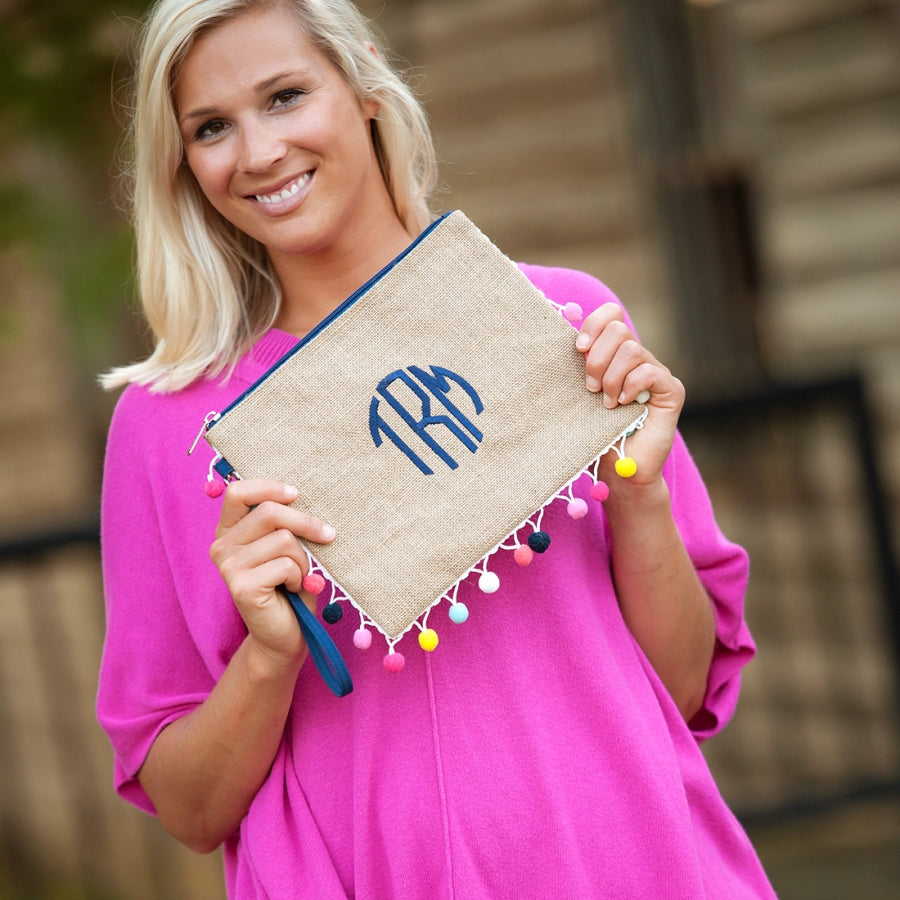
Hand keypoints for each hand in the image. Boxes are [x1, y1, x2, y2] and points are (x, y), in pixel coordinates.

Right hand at [209, 480, 335, 662]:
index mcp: (229, 530)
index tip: (296, 495)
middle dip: (306, 523)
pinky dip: (300, 576)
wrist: (286, 632)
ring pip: (283, 540)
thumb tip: (301, 496)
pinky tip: (293, 588)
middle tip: (328, 535)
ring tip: (299, 574)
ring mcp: (228, 568)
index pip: (238, 492)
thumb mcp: (286, 546)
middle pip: (269, 513)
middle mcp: (222, 546)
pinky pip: (286, 565)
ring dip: (304, 558)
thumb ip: (283, 523)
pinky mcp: (242, 587)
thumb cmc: (290, 584)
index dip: (269, 488)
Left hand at [575, 303, 684, 486]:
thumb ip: (577, 368)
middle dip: (596, 359)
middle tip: (589, 389)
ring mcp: (656, 373)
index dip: (593, 325)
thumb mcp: (579, 396)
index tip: (577, 349)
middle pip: (618, 329)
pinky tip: (621, 406)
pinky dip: (630, 387)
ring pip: (632, 349)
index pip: (611, 314)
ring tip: (606, 403)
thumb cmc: (594, 435)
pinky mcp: (671, 390)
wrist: (618, 472)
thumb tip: (563, 338)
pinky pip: (650, 371)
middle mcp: (638, 359)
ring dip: (611, 378)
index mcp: (614, 354)